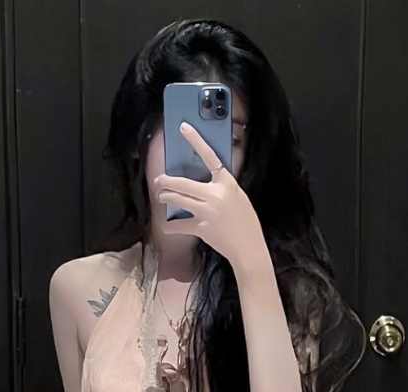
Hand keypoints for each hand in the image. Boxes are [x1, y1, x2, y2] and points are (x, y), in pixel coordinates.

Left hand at [154, 122, 266, 271]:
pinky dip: (170, 226)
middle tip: (158, 181)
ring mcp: (207, 212)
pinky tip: (167, 226)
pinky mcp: (201, 228)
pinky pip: (179, 225)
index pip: (210, 156)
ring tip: (162, 197)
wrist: (249, 246)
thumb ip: (221, 188)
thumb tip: (202, 184)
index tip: (184, 128)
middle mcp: (215, 194)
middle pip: (182, 183)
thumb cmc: (245, 222)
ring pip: (177, 199)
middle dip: (165, 181)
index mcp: (227, 183)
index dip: (196, 140)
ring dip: (165, 197)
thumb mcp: (238, 197)